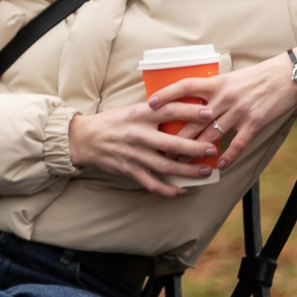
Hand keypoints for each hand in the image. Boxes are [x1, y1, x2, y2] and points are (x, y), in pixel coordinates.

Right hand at [67, 97, 220, 196]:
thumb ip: (155, 111)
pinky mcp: (129, 170)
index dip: (190, 112)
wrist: (85, 138)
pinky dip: (168, 189)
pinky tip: (182, 189)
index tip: (209, 113)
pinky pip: (152, 183)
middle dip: (195, 147)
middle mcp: (138, 134)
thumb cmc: (113, 122)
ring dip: (188, 170)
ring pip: (166, 165)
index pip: (169, 110)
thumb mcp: (132, 109)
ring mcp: (133, 154)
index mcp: (139, 114)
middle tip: (212, 149)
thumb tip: (184, 108)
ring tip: (205, 171)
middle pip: (172, 143)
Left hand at [144, 51, 296, 172]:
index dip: (166, 95)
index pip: (185, 86)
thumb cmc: (260, 75)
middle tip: (162, 150)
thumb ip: (216, 90)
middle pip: (193, 120)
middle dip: (176, 138)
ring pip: (211, 135)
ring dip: (195, 151)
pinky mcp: (255, 122)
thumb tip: (198, 102)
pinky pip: (237, 143)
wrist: (289, 75)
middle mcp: (225, 97)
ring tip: (183, 164)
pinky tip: (219, 166)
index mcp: (217, 83)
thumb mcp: (233, 77)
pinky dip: (228, 156)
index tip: (150, 105)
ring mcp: (239, 111)